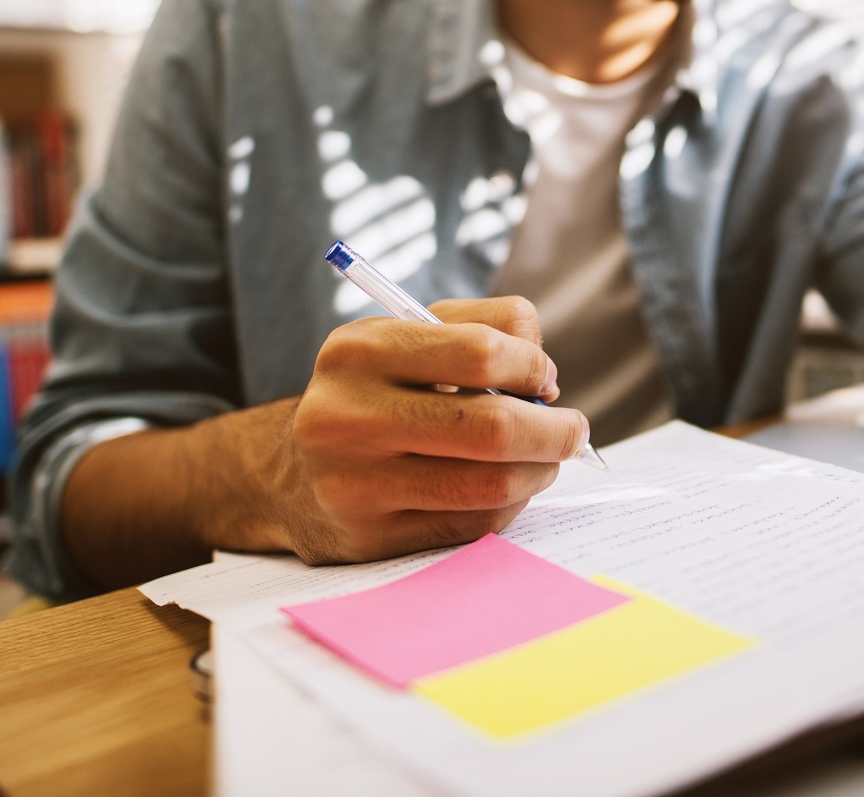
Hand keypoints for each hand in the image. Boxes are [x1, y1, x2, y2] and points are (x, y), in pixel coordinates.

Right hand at [258, 296, 589, 564]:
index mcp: (359, 350)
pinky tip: (505, 486)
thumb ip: (485, 325)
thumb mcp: (406, 335)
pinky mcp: (370, 537)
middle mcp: (347, 416)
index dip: (533, 367)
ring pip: (489, 485)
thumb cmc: (372, 393)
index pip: (479, 353)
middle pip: (491, 428)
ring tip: (544, 458)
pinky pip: (470, 524)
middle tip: (573, 430)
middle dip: (554, 430)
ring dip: (538, 471)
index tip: (546, 378)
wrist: (290, 473)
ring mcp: (355, 484)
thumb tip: (545, 379)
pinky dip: (507, 504)